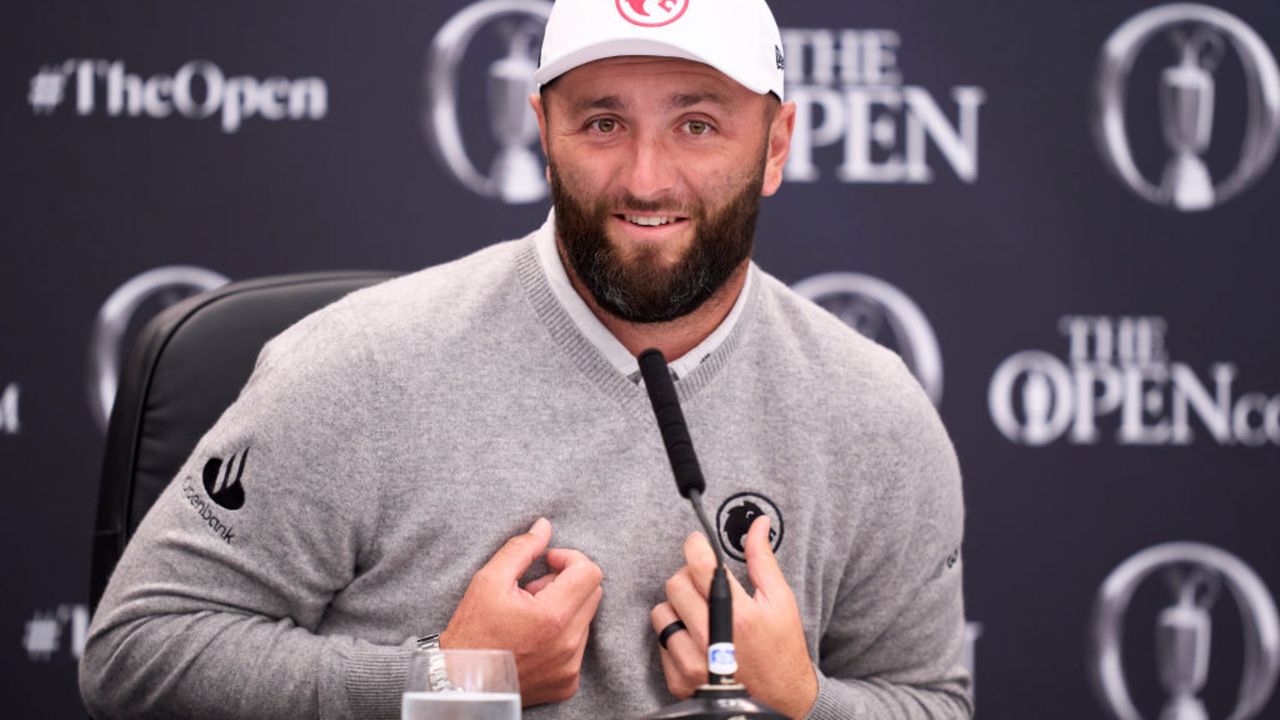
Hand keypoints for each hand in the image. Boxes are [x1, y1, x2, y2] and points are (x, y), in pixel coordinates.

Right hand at [441, 518, 603, 706]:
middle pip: (592, 593)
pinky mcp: (568, 683)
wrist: (461, 684)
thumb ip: (522, 548)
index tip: (547, 562)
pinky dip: (562, 635)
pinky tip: (533, 639)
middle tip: (532, 590)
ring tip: (528, 617)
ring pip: (585, 619)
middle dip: (566, 583)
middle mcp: (568, 645)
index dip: (569, 558)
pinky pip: (579, 646)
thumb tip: (545, 526)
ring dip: (564, 609)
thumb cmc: (472, 631)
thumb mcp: (489, 580)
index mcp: (552, 617)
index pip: (590, 572)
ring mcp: (570, 667)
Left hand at [651, 516, 816, 718]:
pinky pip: (660, 643)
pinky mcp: (680, 681)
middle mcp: (712, 639)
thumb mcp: (780, 601)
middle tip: (703, 583)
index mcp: (739, 616)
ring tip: (699, 613)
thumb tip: (758, 524)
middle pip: (675, 585)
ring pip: (661, 613)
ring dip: (677, 607)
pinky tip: (696, 639)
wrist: (782, 701)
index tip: (696, 543)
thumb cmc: (783, 649)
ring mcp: (694, 663)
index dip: (694, 546)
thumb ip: (763, 559)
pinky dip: (674, 636)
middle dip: (688, 576)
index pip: (700, 566)